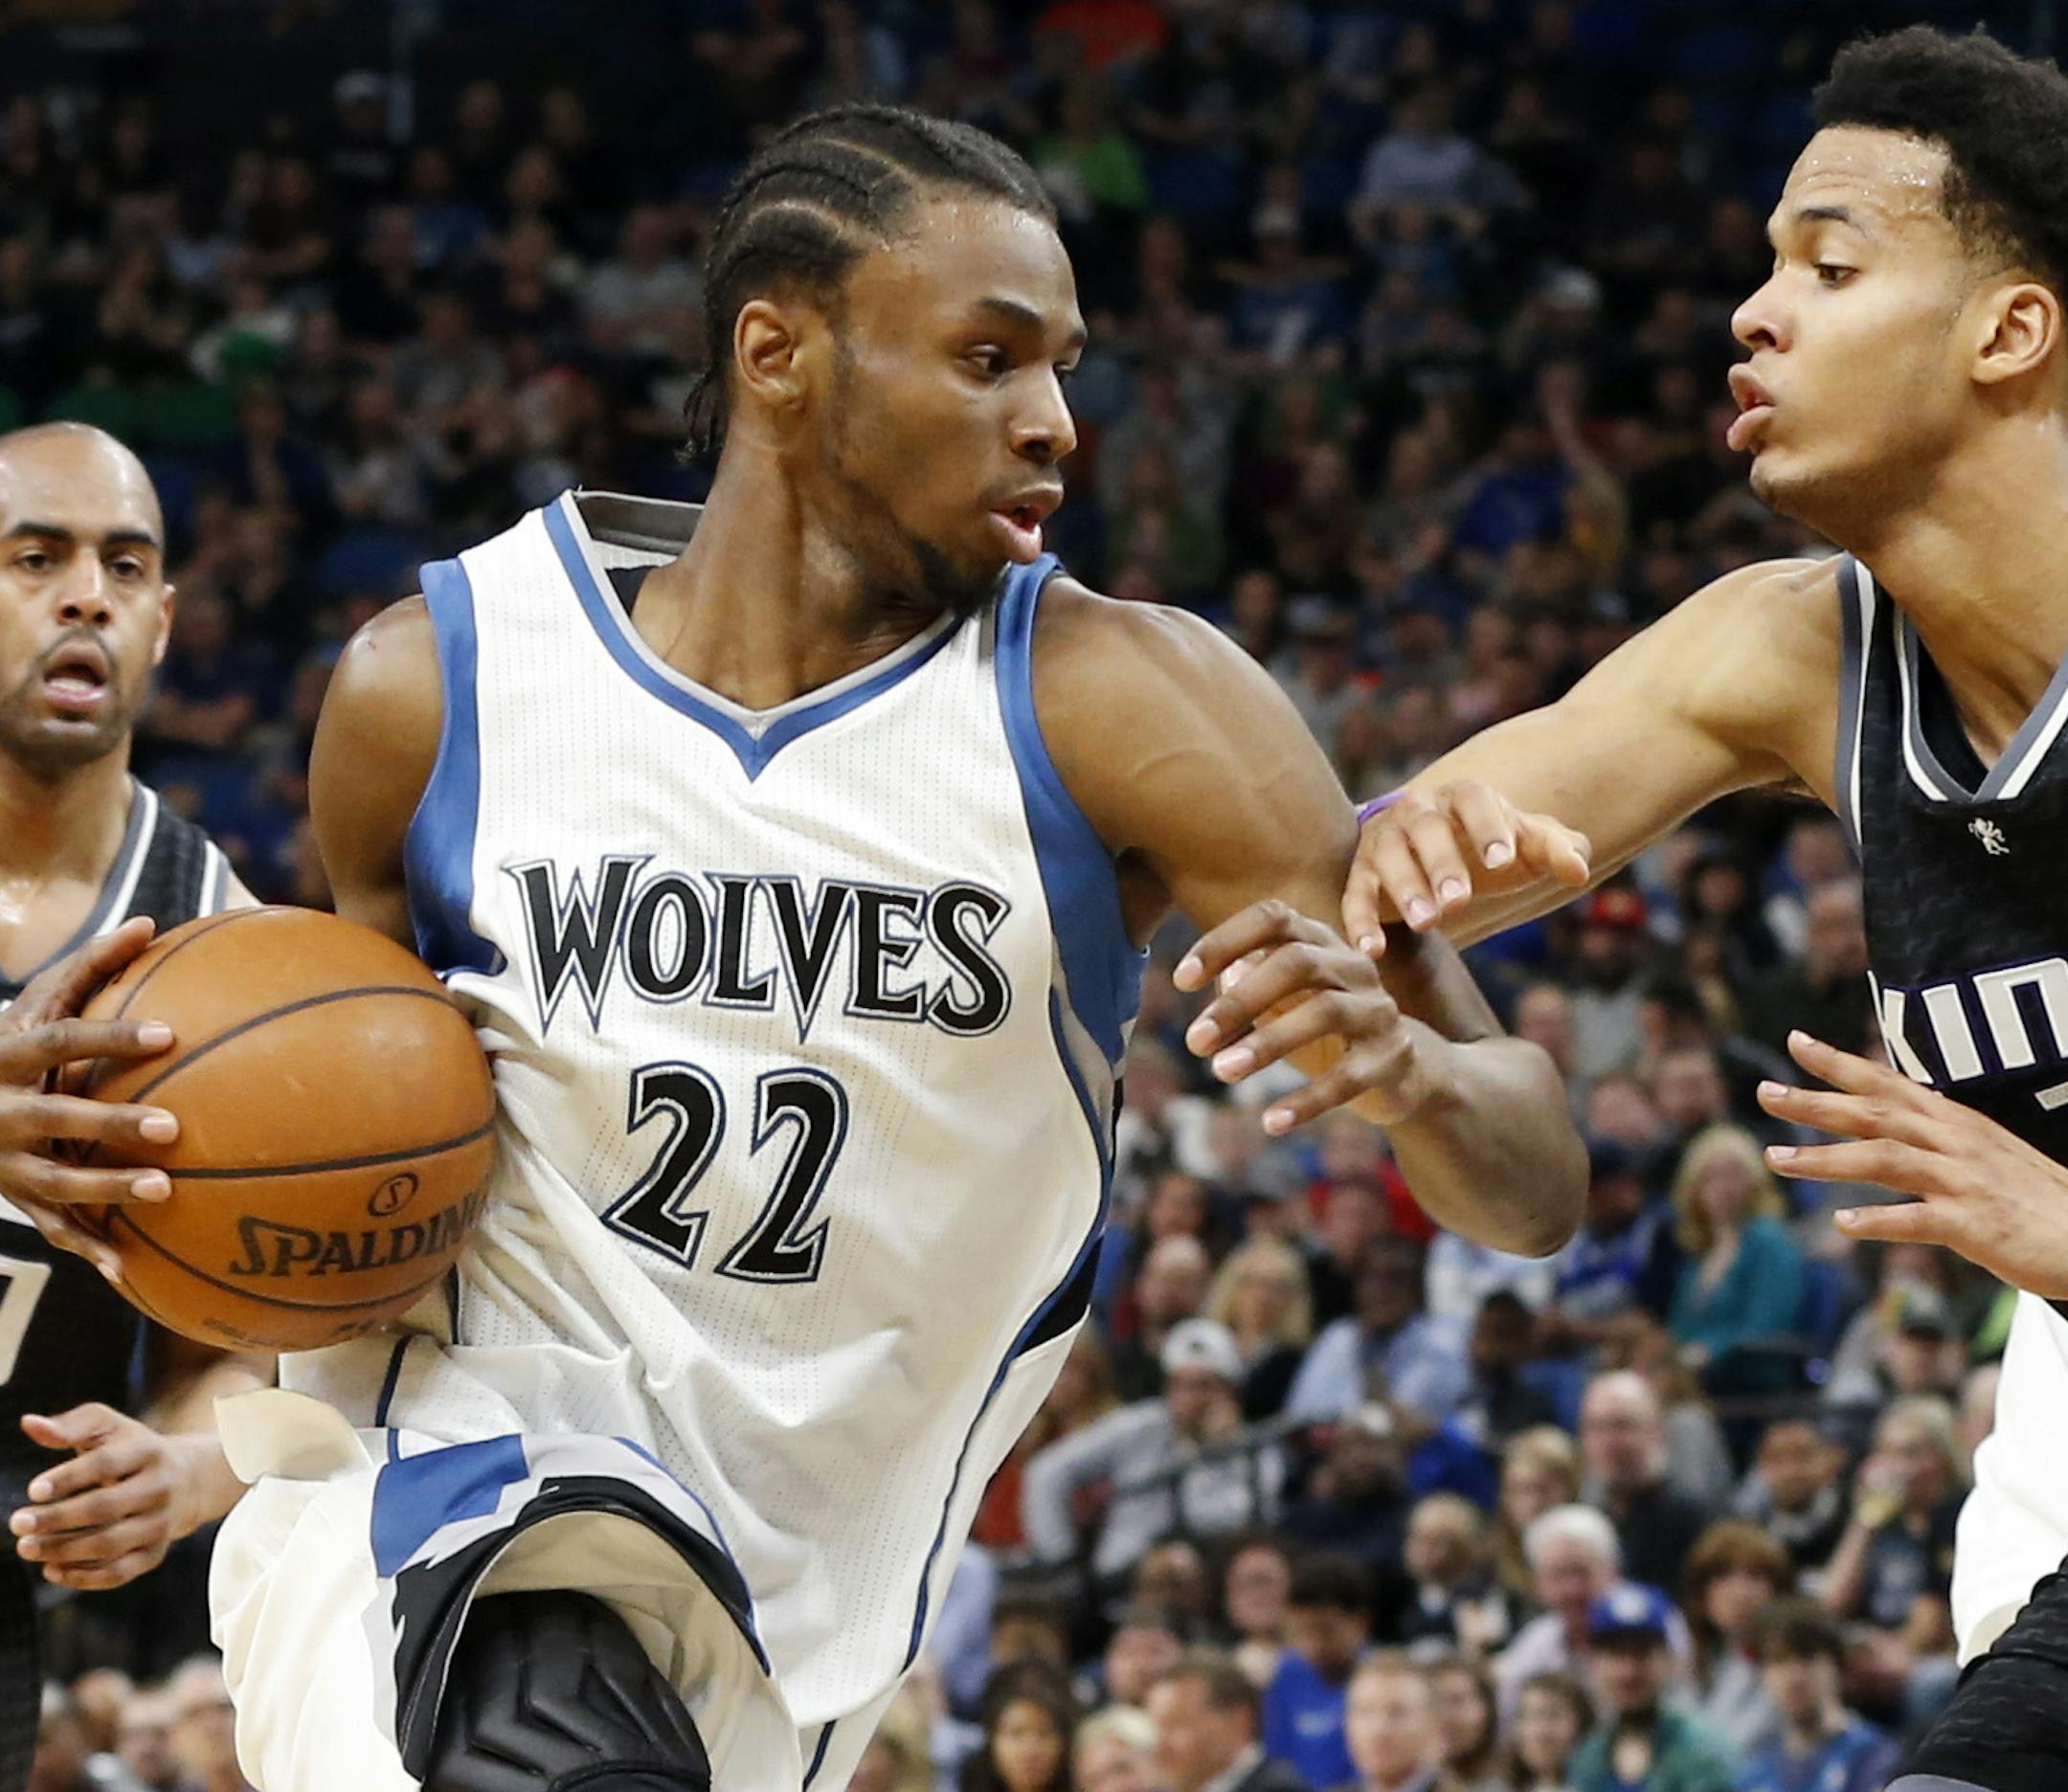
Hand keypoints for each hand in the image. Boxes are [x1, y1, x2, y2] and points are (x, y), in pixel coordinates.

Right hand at [0, 918, 180, 1279]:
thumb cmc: (7, 1044)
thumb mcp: (33, 1004)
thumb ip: (89, 966)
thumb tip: (150, 923)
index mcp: (6, 1055)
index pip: (62, 1040)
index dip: (112, 1037)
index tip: (170, 1033)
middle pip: (56, 1115)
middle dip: (111, 1121)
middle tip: (174, 1126)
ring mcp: (2, 1160)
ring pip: (54, 1179)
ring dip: (107, 1187)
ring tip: (166, 1190)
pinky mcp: (13, 1196)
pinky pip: (51, 1227)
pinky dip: (87, 1248)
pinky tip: (130, 1269)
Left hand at [8, 1403, 219, 1589]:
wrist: (188, 1480)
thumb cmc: (132, 1449)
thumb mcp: (109, 1428)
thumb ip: (71, 1425)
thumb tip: (29, 1424)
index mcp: (148, 1452)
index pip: (106, 1464)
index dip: (69, 1478)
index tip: (33, 1491)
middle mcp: (160, 1488)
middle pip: (105, 1507)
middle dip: (57, 1518)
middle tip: (17, 1523)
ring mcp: (160, 1524)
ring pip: (109, 1544)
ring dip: (62, 1550)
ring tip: (26, 1547)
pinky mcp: (155, 1554)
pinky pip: (118, 1573)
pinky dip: (82, 1577)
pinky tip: (51, 1569)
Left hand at [1174, 900, 1443, 1133]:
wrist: (1405, 1072)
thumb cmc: (1324, 1031)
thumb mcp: (1282, 1005)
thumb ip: (1248, 987)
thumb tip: (1221, 978)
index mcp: (1321, 942)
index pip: (1274, 919)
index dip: (1224, 942)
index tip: (1180, 981)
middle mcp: (1354, 966)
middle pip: (1296, 963)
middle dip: (1239, 1001)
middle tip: (1194, 1041)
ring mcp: (1378, 1010)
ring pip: (1324, 1012)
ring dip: (1267, 1043)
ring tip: (1221, 1071)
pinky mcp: (1393, 1057)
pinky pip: (1348, 1077)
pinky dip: (1307, 1100)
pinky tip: (1270, 1122)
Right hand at [1342, 782, 1591, 952]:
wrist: (1425, 843)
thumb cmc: (1484, 844)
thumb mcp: (1522, 844)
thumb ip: (1554, 849)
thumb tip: (1578, 870)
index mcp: (1462, 797)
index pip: (1474, 800)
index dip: (1488, 828)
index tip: (1504, 860)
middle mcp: (1417, 811)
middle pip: (1425, 829)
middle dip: (1442, 864)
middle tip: (1460, 901)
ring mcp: (1384, 840)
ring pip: (1387, 858)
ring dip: (1404, 889)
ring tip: (1425, 923)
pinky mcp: (1360, 872)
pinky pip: (1354, 893)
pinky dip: (1359, 920)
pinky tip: (1371, 951)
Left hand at [1758, 1030, 2067, 1298]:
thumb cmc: (2033, 1196)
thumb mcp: (1982, 1151)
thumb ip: (1935, 1135)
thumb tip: (1891, 1119)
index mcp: (1954, 1123)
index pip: (1888, 1082)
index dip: (1841, 1062)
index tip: (1795, 1041)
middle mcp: (1954, 1143)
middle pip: (1875, 1114)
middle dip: (1816, 1103)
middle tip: (1764, 1093)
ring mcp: (1963, 1182)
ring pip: (1884, 1160)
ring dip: (1826, 1159)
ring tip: (1775, 1158)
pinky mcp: (1975, 1224)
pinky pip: (1919, 1220)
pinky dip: (1879, 1220)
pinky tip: (1841, 1224)